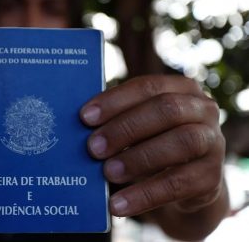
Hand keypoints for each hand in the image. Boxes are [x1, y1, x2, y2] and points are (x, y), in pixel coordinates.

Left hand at [80, 75, 225, 216]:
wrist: (187, 179)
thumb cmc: (154, 140)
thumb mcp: (140, 125)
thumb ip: (118, 120)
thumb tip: (78, 128)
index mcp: (181, 88)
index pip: (148, 87)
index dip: (115, 100)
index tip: (85, 117)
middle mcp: (203, 109)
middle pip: (166, 110)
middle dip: (125, 128)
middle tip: (93, 147)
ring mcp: (212, 142)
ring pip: (180, 143)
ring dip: (138, 158)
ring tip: (107, 173)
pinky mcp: (211, 177)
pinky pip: (179, 184)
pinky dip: (145, 194)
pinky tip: (119, 204)